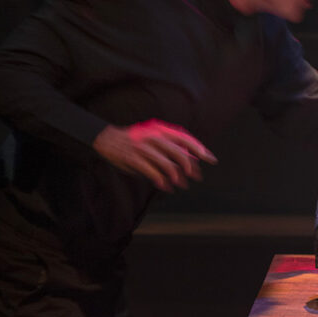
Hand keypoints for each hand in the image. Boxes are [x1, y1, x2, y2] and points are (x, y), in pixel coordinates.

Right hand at [93, 120, 216, 191]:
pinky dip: (160, 180)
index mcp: (160, 130)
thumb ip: (170, 145)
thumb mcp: (153, 136)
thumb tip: (191, 158)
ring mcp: (143, 148)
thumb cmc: (134, 139)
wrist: (107, 138)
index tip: (210, 158)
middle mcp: (153, 137)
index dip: (199, 148)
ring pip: (166, 164)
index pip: (184, 138)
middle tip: (196, 177)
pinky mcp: (133, 159)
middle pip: (178, 152)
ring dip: (176, 176)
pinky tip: (165, 186)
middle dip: (189, 166)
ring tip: (181, 185)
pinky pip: (151, 172)